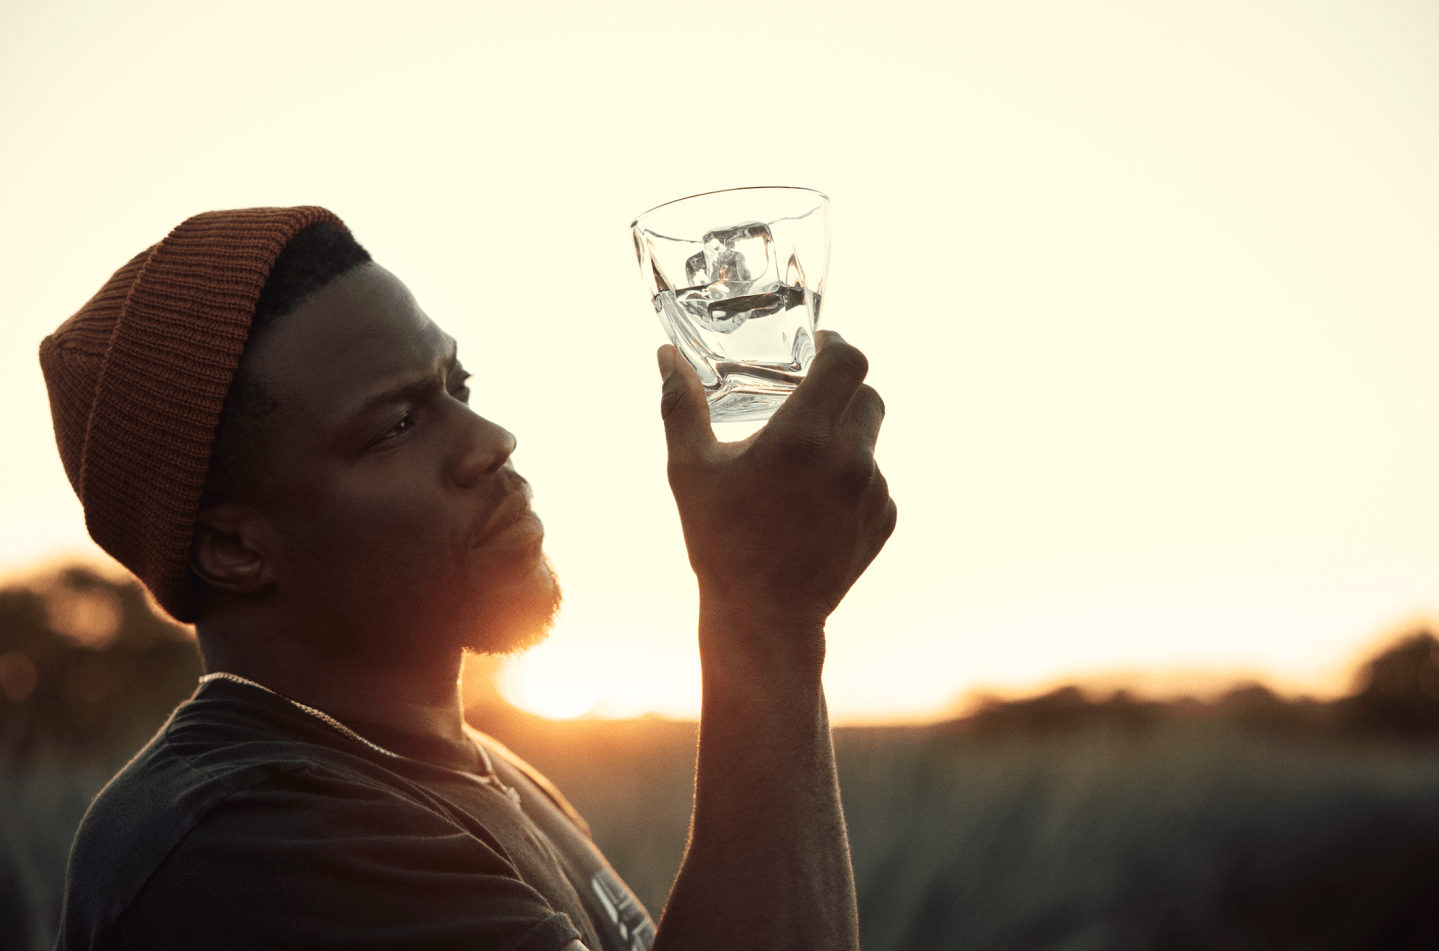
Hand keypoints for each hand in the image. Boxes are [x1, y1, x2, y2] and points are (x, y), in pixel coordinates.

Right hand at [658, 332, 897, 670]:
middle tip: (807, 403)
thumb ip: (681, 404)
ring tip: (802, 465)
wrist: (766, 616)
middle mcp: (849, 458)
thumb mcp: (690, 470)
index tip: (819, 347)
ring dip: (844, 437)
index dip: (836, 344)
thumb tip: (665, 355)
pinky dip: (851, 478)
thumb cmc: (721, 540)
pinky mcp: (885, 518)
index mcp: (803, 435)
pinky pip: (876, 479)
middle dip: (841, 391)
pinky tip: (814, 504)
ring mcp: (874, 490)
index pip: (849, 360)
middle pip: (868, 394)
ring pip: (870, 438)